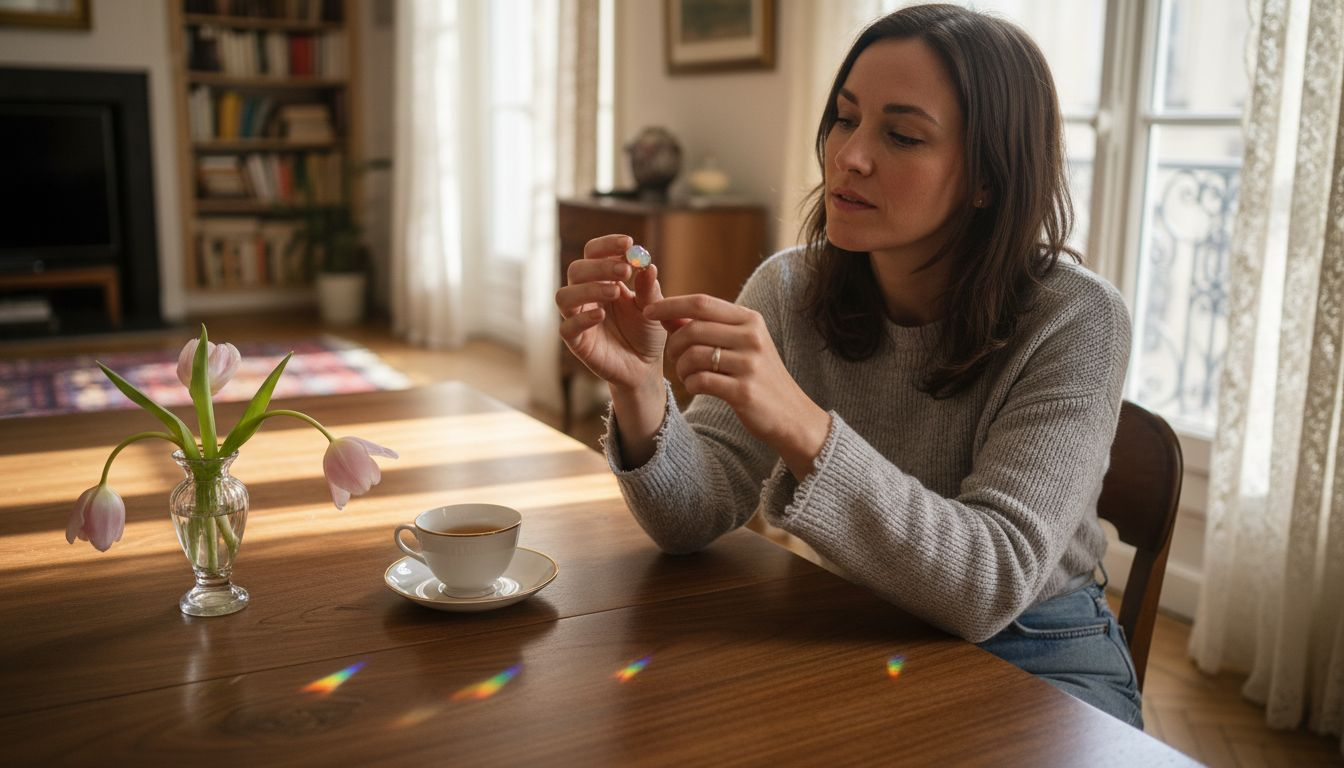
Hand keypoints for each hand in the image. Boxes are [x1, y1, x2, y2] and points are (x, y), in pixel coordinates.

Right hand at [556, 234, 672, 390]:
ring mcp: (578, 318)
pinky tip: (602, 316)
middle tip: (625, 270)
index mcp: (603, 280)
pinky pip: (567, 327)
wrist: (645, 367)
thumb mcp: (653, 307)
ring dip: (588, 289)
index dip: (606, 245)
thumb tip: (648, 264)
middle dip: (600, 266)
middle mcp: (586, 295)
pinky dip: (582, 319)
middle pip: (577, 270)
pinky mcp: (576, 342)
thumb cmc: (646, 332)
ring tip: (616, 292)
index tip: (627, 243)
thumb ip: (648, 287)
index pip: (593, 253)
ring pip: (565, 296)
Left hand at [643, 294, 830, 477]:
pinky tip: (697, 387)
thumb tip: (666, 312)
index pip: (702, 303)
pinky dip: (691, 384)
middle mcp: (752, 337)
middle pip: (693, 329)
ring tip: (689, 375)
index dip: (670, 305)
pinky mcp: (743, 391)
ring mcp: (749, 364)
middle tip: (674, 357)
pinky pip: (700, 381)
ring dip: (682, 368)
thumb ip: (706, 327)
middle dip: (674, 343)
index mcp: (750, 319)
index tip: (648, 311)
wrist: (792, 415)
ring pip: (693, 356)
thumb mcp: (741, 344)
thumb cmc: (759, 376)